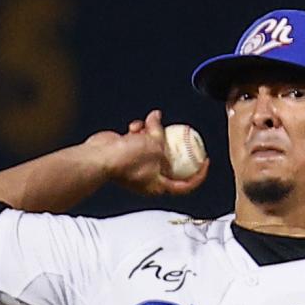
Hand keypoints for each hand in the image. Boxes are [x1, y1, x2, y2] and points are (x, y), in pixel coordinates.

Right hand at [87, 109, 208, 196]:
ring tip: (146, 126)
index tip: (205, 161)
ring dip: (152, 132)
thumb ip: (161, 134)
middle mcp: (149, 178)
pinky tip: (134, 127)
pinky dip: (138, 132)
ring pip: (153, 146)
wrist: (99, 157)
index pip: (186, 184)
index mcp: (159, 185)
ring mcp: (138, 166)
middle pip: (169, 161)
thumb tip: (158, 119)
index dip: (199, 174)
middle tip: (177, 132)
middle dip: (171, 143)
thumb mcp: (154, 146)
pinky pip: (139, 140)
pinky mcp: (127, 155)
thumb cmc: (125, 160)